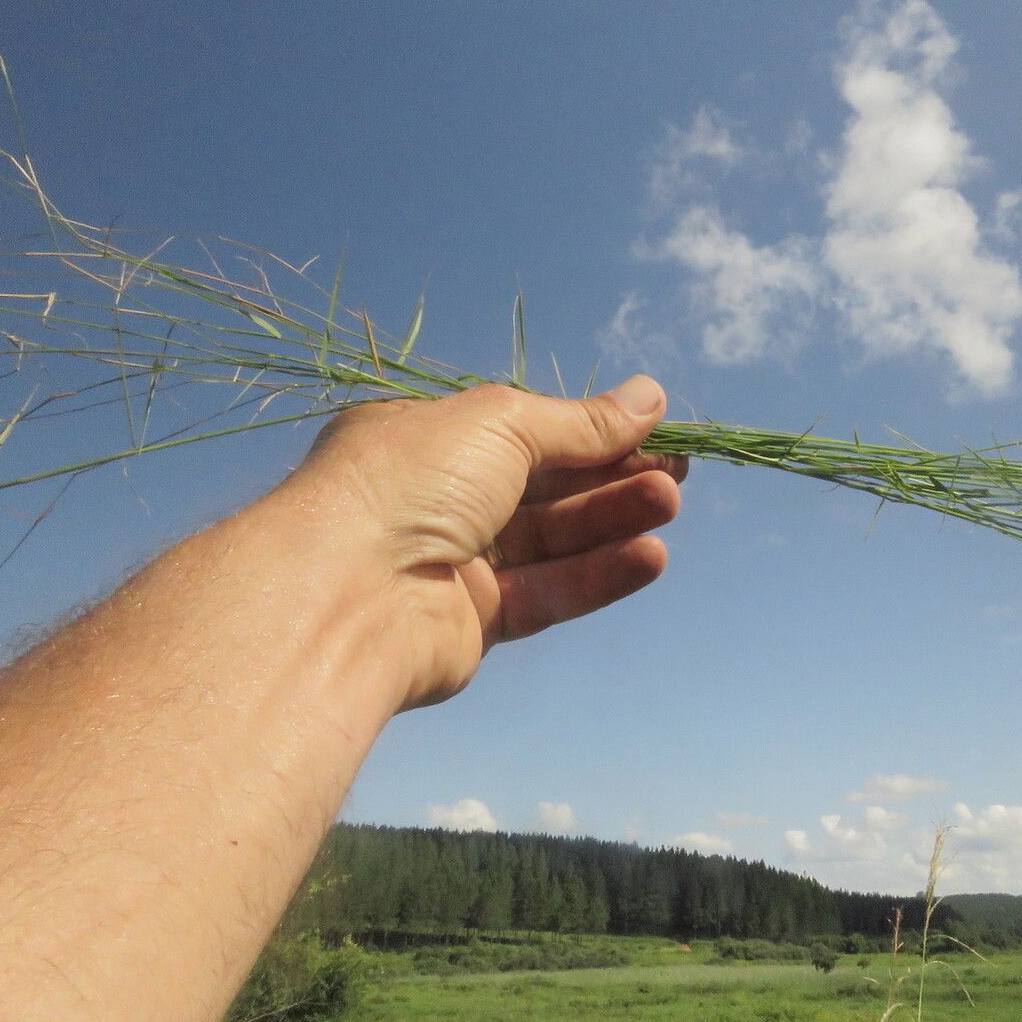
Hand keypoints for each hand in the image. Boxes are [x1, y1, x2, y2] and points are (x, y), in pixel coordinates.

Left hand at [276, 376, 684, 709]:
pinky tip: (649, 557)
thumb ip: (581, 422)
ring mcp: (451, 564)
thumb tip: (650, 397)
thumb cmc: (409, 483)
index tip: (655, 430)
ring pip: (549, 541)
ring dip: (611, 522)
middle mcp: (434, 499)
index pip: (523, 430)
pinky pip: (545, 594)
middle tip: (676, 473)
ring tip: (669, 506)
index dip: (590, 430)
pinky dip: (596, 576)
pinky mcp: (470, 624)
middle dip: (610, 476)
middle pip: (542, 487)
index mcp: (425, 438)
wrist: (344, 596)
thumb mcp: (503, 425)